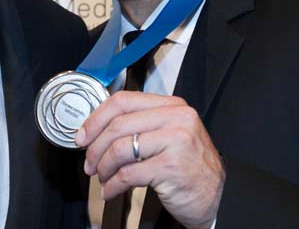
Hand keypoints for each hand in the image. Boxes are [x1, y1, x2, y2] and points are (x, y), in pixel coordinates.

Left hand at [76, 91, 224, 228]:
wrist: (216, 197)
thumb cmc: (189, 166)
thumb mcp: (169, 135)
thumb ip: (141, 125)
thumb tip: (97, 128)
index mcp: (172, 106)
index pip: (123, 100)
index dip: (96, 118)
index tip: (83, 135)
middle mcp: (176, 119)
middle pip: (118, 125)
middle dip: (95, 147)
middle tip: (89, 162)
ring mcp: (176, 141)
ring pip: (120, 149)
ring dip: (103, 167)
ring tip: (102, 177)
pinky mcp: (171, 167)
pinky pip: (128, 174)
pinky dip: (113, 185)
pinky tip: (111, 190)